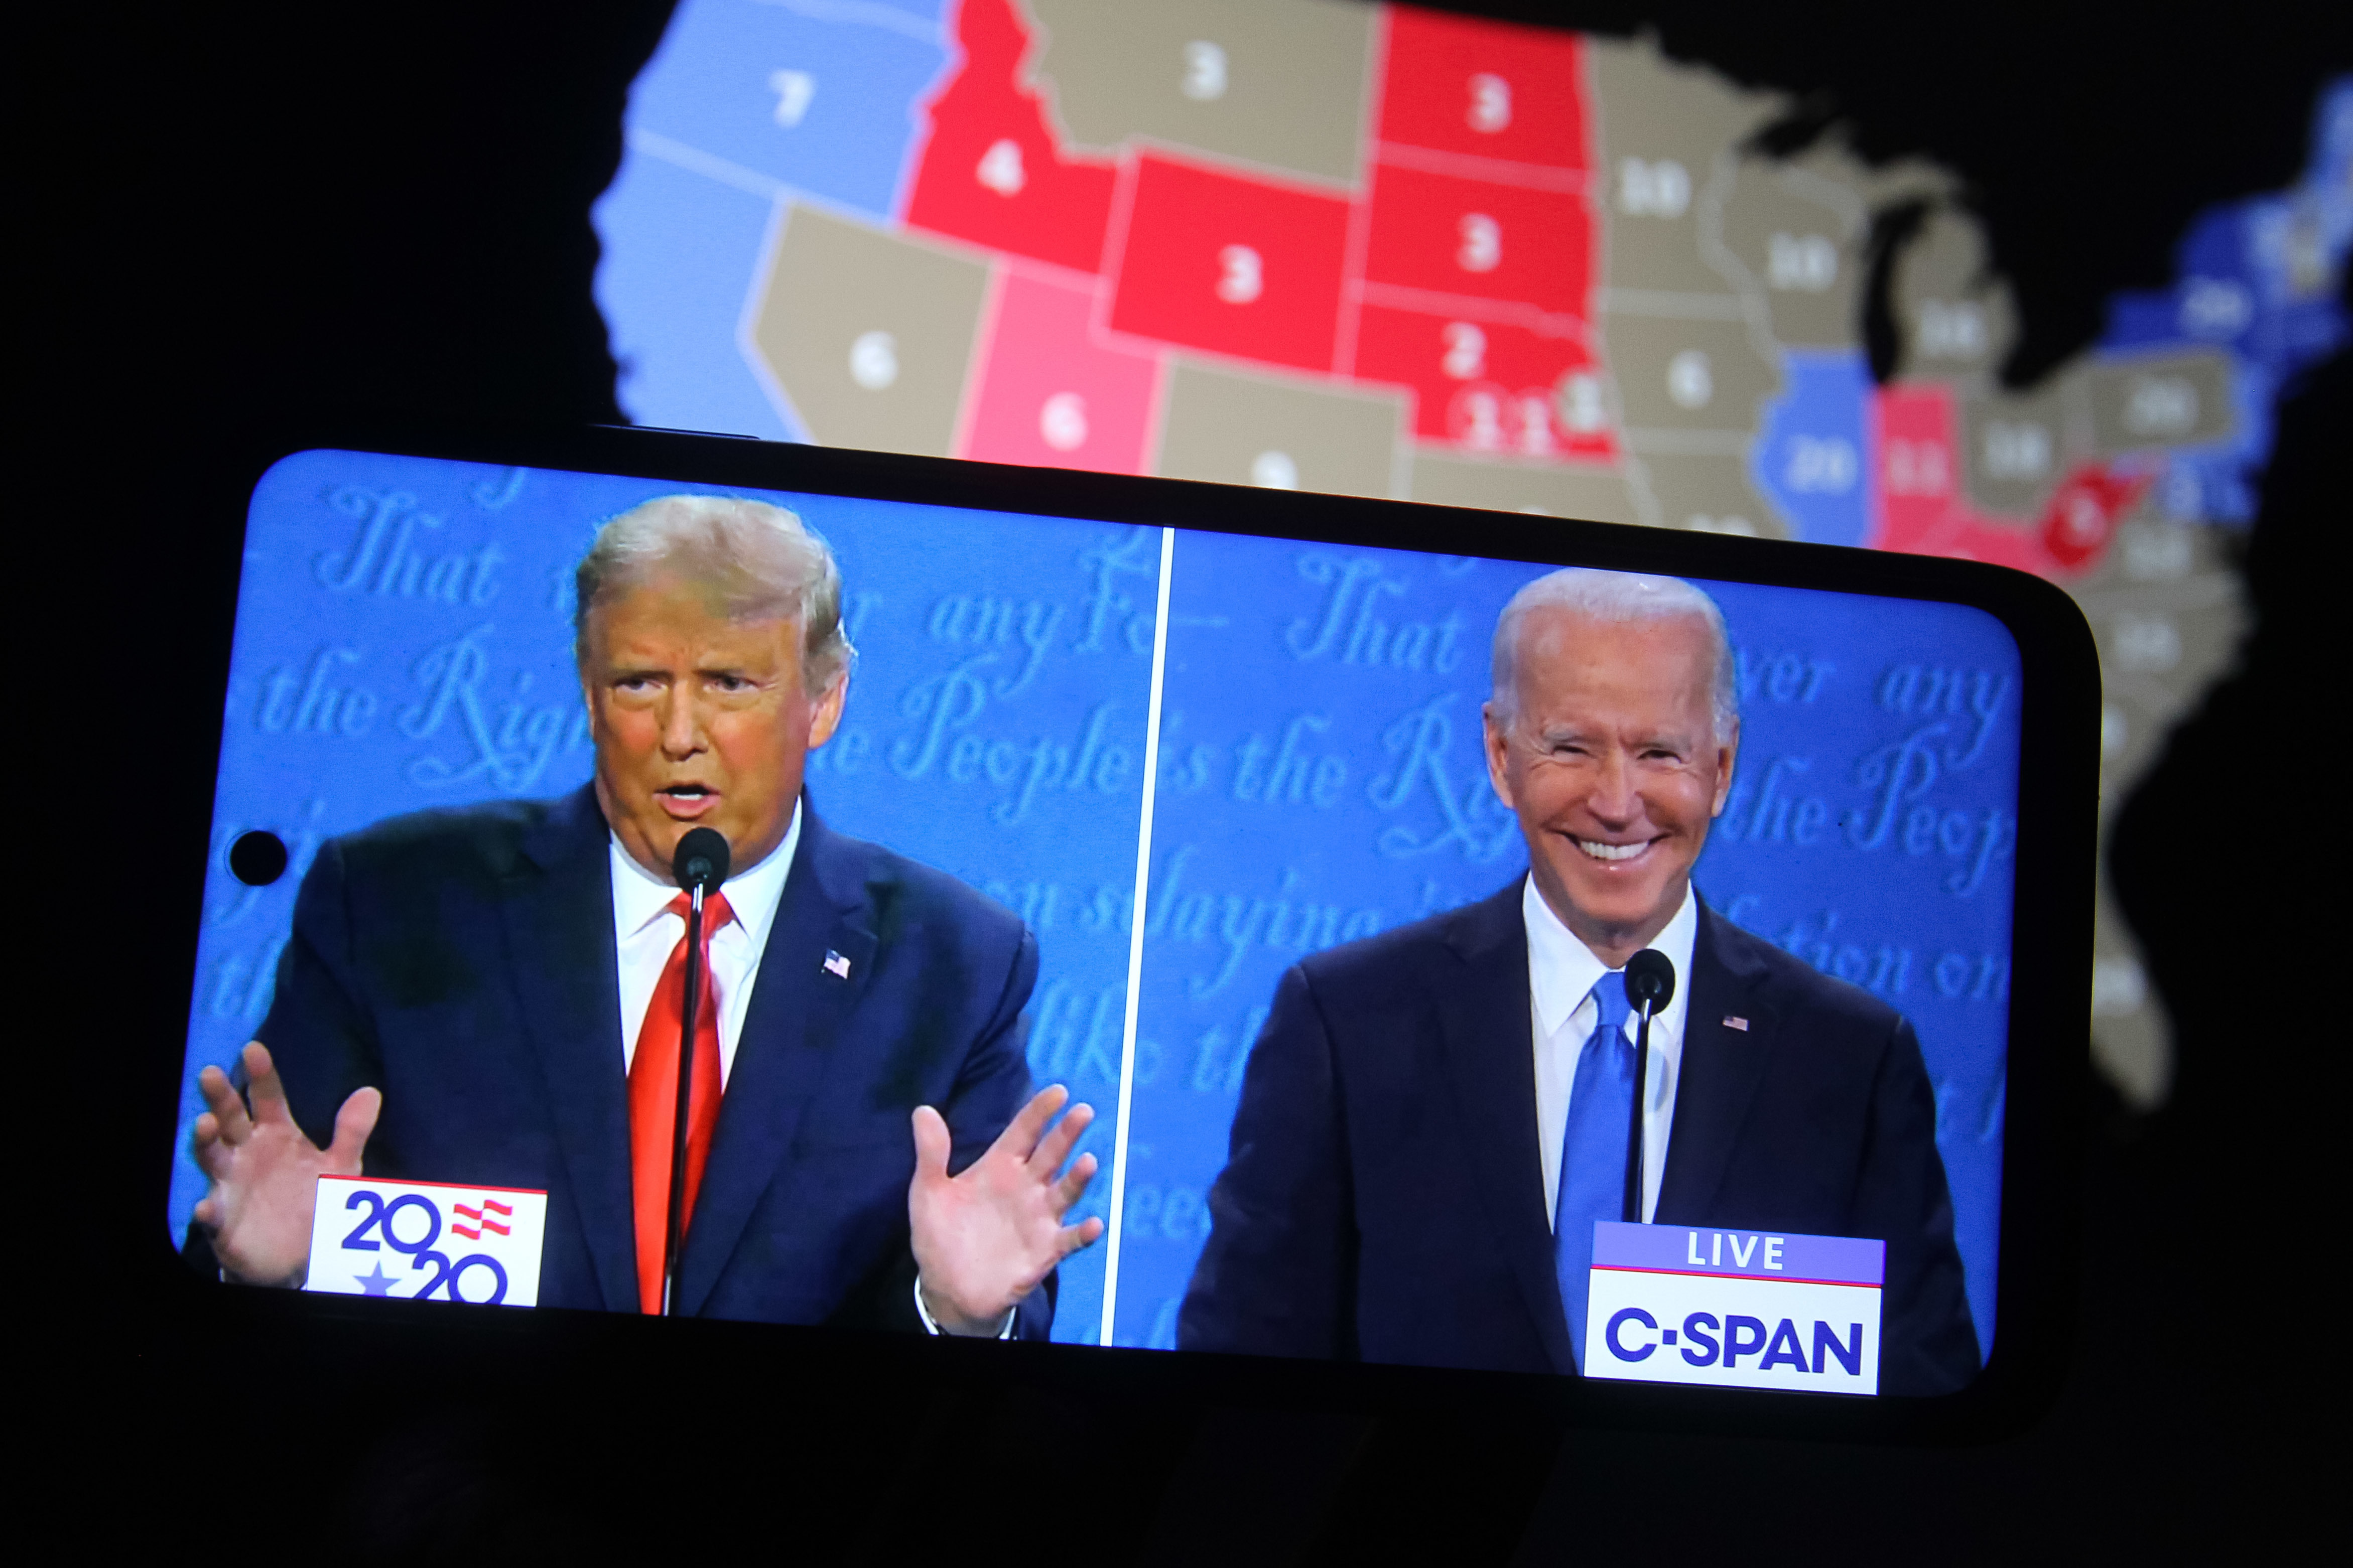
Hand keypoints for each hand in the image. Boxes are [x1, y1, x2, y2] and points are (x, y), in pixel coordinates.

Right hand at [191, 1041, 380, 1285]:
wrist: (299, 1254)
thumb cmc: (314, 1199)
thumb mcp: (340, 1165)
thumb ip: (352, 1131)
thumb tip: (371, 1091)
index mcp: (277, 1135)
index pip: (268, 1098)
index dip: (261, 1075)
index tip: (254, 1049)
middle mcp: (247, 1153)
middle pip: (231, 1119)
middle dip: (221, 1097)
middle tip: (212, 1073)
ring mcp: (231, 1184)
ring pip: (213, 1157)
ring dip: (206, 1141)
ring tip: (205, 1124)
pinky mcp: (224, 1220)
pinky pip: (212, 1215)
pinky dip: (208, 1210)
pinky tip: (207, 1206)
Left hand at [908, 1085, 1103, 1334]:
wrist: (947, 1289)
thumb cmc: (940, 1235)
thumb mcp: (928, 1193)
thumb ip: (932, 1153)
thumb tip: (922, 1109)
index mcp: (999, 1167)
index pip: (1024, 1131)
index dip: (1040, 1111)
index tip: (1058, 1091)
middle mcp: (1025, 1187)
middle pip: (1051, 1154)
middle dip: (1067, 1133)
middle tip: (1083, 1111)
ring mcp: (1039, 1218)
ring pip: (1065, 1192)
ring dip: (1078, 1178)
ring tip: (1088, 1161)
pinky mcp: (1046, 1250)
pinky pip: (1069, 1240)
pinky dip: (1083, 1233)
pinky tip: (1093, 1224)